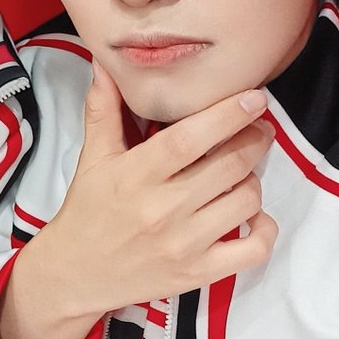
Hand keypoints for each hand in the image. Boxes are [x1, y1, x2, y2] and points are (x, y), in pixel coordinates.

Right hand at [0, 62, 276, 338]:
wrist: (74, 274)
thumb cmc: (88, 211)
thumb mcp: (92, 158)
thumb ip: (103, 109)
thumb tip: (105, 64)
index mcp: (137, 175)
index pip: (190, 138)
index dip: (228, 115)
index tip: (254, 97)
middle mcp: (163, 209)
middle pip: (230, 165)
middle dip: (254, 139)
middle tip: (257, 127)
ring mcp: (185, 245)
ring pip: (246, 201)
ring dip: (254, 179)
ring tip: (242, 170)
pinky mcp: (198, 274)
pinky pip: (252, 250)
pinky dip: (264, 229)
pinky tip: (253, 215)